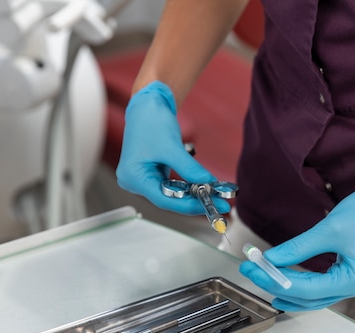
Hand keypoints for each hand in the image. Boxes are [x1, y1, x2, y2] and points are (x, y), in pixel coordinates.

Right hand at [116, 81, 230, 214]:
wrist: (148, 105)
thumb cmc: (150, 121)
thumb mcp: (172, 147)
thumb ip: (190, 168)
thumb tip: (208, 183)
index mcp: (133, 177)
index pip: (164, 199)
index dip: (189, 205)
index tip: (212, 205)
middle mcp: (136, 181)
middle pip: (169, 199)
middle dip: (195, 201)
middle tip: (221, 204)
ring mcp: (145, 178)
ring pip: (173, 194)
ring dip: (194, 194)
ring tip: (217, 196)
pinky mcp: (154, 174)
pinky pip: (174, 185)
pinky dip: (190, 185)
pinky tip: (206, 186)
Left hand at [239, 152, 354, 310]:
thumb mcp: (328, 229)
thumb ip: (297, 248)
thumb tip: (270, 259)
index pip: (308, 289)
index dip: (277, 280)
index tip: (254, 269)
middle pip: (309, 297)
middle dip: (277, 285)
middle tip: (251, 271)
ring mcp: (353, 282)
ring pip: (313, 296)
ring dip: (287, 287)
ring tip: (261, 277)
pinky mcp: (348, 274)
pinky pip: (319, 286)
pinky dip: (299, 282)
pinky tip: (281, 278)